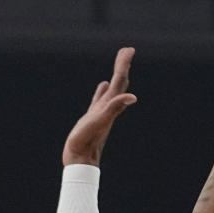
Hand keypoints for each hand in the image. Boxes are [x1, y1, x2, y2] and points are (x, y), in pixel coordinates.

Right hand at [62, 47, 135, 166]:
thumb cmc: (86, 143)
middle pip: (119, 83)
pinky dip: (103, 91)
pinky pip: (100, 100)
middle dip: (122, 66)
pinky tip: (103, 86)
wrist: (80, 161)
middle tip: (127, 50)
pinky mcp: (92, 118)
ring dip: (116, 77)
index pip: (119, 81)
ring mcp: (101, 113)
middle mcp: (108, 108)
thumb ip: (114, 107)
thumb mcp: (99, 122)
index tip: (129, 49)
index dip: (124, 65)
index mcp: (110, 106)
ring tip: (120, 66)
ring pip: (112, 91)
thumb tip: (133, 97)